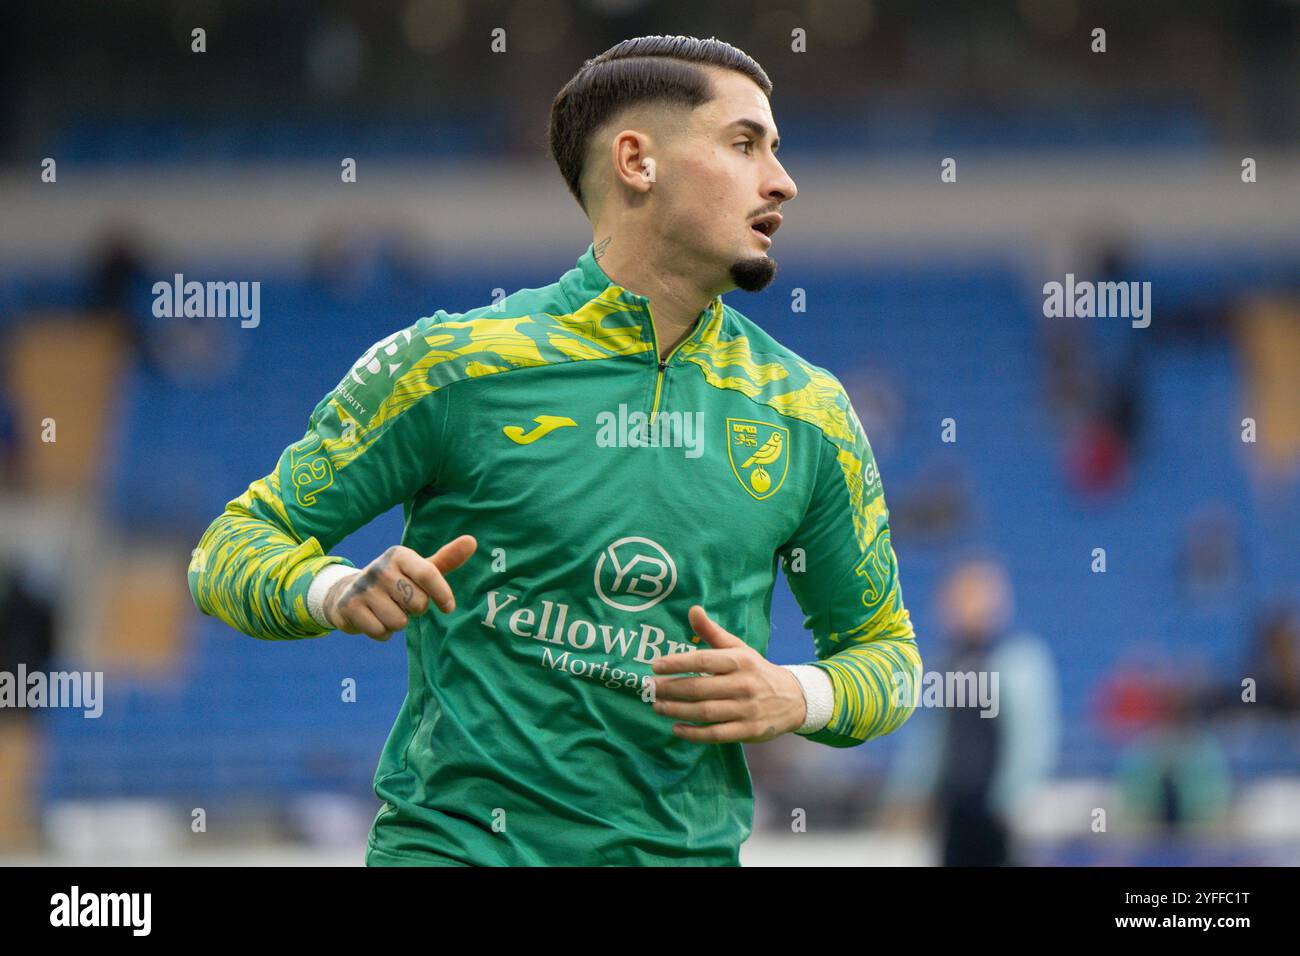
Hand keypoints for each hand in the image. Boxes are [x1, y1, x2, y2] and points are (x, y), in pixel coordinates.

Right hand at [324, 535, 476, 640]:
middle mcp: (380, 567)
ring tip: (388, 610)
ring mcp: (363, 587)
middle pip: (417, 603)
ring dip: (398, 623)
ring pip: (399, 622)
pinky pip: (381, 632)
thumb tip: (472, 541)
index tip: (448, 607)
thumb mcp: (420, 569)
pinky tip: (376, 619)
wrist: (350, 591)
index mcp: (400, 555)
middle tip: (404, 602)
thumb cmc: (397, 581)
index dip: (442, 594)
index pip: (429, 574)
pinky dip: (383, 633)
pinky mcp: (350, 607)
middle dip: (415, 610)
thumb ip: (447, 559)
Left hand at [648, 605, 805, 742]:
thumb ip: (712, 632)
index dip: (678, 663)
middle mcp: (743, 684)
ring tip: (657, 706)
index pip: (704, 660)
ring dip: (678, 711)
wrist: (794, 698)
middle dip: (672, 688)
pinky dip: (695, 734)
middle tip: (650, 688)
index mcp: (740, 661)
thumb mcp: (738, 648)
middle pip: (701, 688)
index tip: (655, 665)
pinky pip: (717, 734)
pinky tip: (676, 729)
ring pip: (706, 712)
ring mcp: (746, 709)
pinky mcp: (748, 730)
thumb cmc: (756, 670)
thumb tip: (692, 610)